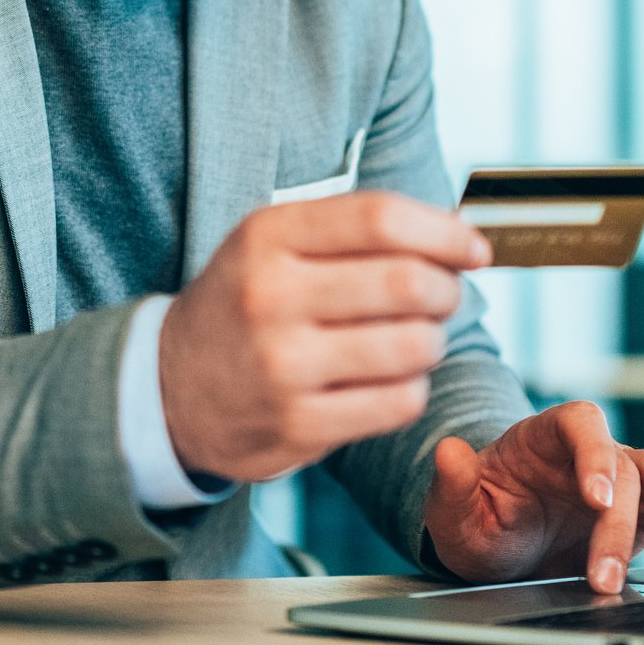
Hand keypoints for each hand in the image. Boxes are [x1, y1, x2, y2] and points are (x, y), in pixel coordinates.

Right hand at [158, 192, 491, 481]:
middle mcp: (271, 296)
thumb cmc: (247, 302)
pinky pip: (399, 401)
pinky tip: (391, 378)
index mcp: (268, 236)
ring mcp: (283, 365)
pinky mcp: (298, 424)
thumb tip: (459, 233)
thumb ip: (356, 229)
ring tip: (416, 337)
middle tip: (444, 296)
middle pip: (407, 282)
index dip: (445, 232)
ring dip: (434, 341)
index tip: (474, 248)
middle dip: (447, 289)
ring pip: (413, 345)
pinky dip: (413, 387)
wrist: (170, 388)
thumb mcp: (276, 243)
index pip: (381, 220)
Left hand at [421, 401, 643, 594]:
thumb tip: (447, 452)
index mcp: (544, 437)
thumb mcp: (455, 512)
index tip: (597, 499)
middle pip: (629, 465)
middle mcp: (592, 451)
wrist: (504, 547)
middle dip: (625, 525)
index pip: (581, 423)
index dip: (595, 454)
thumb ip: (454, 484)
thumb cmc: (482, 519)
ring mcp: (627, 476)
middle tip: (607, 577)